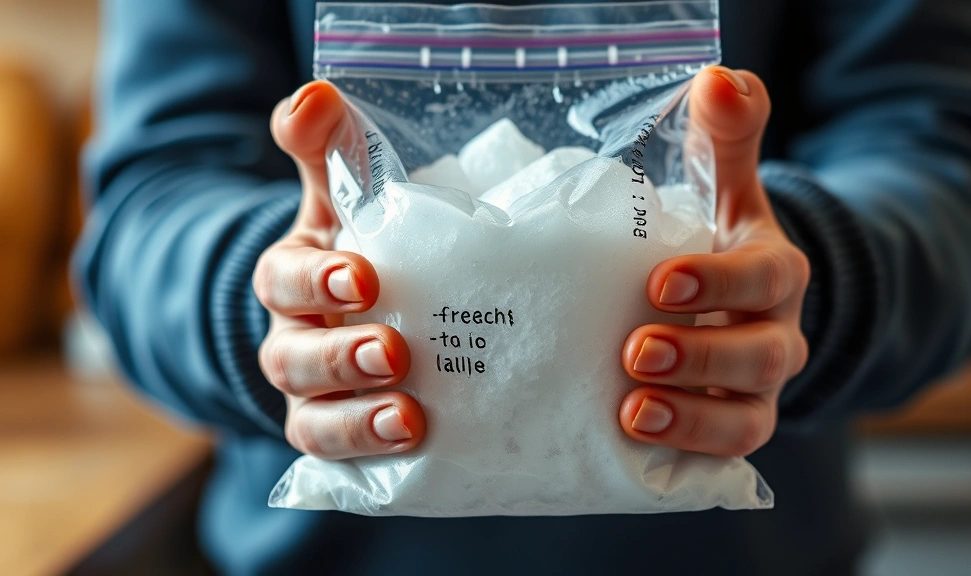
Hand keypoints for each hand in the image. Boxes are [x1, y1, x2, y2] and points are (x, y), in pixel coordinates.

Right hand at [255, 81, 424, 458]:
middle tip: (395, 352)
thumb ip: (328, 148)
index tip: (362, 276)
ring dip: (357, 422)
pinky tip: (417, 455)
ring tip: (409, 418)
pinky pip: (341, 463)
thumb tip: (315, 94)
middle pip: (294, 358)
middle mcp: (292, 342)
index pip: (284, 279)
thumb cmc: (354, 247)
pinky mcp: (342, 439)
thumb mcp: (340, 196)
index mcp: (293, 280)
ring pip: (314, 420)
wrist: (352, 313)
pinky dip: (369, 461)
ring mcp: (314, 397)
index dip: (314, 280)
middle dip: (340, 357)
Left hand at [619, 66, 809, 456]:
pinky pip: (725, 456)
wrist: (730, 302)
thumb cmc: (717, 239)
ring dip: (693, 418)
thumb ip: (726, 135)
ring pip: (747, 417)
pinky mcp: (729, 426)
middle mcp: (774, 335)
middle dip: (701, 357)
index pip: (764, 278)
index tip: (658, 282)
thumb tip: (720, 78)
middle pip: (760, 356)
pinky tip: (636, 448)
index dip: (718, 283)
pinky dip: (688, 455)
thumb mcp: (724, 185)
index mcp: (774, 273)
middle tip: (634, 349)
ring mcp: (755, 389)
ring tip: (633, 411)